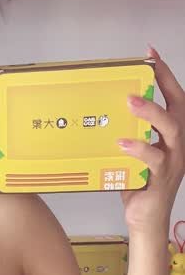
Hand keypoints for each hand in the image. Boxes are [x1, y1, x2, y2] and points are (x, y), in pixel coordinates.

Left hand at [118, 47, 184, 235]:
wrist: (146, 220)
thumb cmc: (138, 184)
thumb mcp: (131, 153)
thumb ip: (124, 132)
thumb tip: (97, 112)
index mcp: (172, 135)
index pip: (173, 97)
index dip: (164, 75)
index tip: (150, 54)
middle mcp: (178, 145)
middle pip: (178, 109)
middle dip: (162, 88)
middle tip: (141, 76)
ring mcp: (173, 161)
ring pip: (172, 130)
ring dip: (151, 113)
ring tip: (131, 103)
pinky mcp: (162, 179)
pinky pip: (154, 160)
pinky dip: (138, 149)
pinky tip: (122, 143)